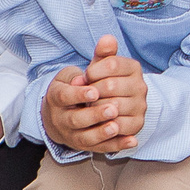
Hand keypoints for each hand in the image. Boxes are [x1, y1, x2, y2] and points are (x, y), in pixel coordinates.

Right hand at [42, 34, 146, 153]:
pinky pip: (101, 148)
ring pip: (85, 137)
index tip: (94, 91)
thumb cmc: (78, 86)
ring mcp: (73, 133)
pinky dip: (116, 146)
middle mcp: (62, 117)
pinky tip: (132, 141)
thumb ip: (99, 57)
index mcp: (57, 96)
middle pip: (75, 119)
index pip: (64, 97)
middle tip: (112, 108)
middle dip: (93, 114)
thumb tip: (109, 40)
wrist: (64, 112)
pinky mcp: (88, 144)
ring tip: (116, 125)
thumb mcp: (84, 69)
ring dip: (102, 132)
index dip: (78, 94)